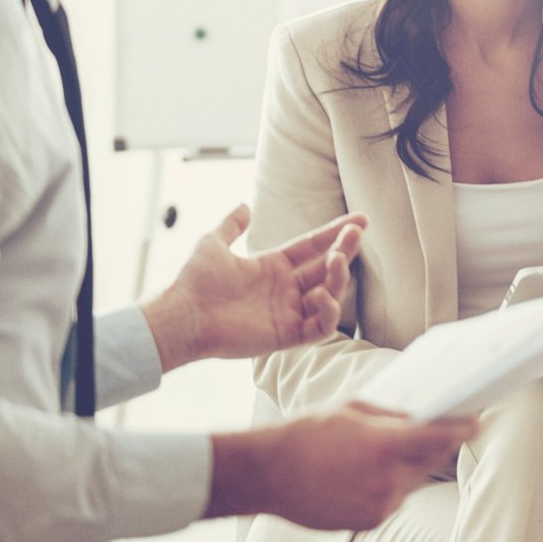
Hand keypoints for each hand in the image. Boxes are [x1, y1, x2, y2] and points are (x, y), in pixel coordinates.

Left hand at [144, 205, 366, 370]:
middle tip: (355, 234)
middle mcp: (284, 289)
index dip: (335, 233)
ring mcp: (287, 312)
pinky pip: (319, 327)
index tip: (360, 220)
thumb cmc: (194, 281)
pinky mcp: (286, 335)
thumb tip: (244, 206)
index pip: (312, 247)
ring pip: (329, 295)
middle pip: (326, 268)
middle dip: (344, 250)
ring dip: (338, 278)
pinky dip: (328, 312)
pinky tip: (322, 295)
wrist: (182, 314)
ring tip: (336, 261)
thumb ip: (231, 225)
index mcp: (272, 267)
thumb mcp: (212, 243)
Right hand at [208, 401, 476, 529]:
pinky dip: (391, 484)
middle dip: (435, 443)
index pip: (439, 436)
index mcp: (384, 445)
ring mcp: (379, 503)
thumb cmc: (307, 434)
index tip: (476, 422)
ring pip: (413, 479)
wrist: (267, 474)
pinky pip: (394, 498)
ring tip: (385, 449)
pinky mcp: (369, 520)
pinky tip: (367, 471)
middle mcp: (386, 478)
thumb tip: (423, 412)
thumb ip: (392, 413)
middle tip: (437, 426)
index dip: (462, 429)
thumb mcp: (352, 409)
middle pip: (430, 459)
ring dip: (410, 464)